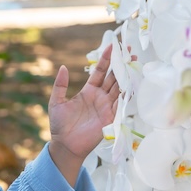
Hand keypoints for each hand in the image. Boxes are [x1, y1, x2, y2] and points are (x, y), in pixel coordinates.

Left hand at [48, 45, 119, 183]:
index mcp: (89, 91)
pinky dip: (127, 94)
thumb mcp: (56, 102)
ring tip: (134, 62)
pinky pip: (121, 104)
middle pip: (114, 77)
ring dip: (127, 76)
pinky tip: (131, 83)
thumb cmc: (59, 125)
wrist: (65, 145)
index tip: (112, 46)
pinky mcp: (111, 117)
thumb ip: (60, 85)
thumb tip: (63, 67)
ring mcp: (107, 106)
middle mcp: (100, 97)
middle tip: (130, 51)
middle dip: (122, 64)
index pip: (101, 71)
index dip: (106, 59)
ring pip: (120, 88)